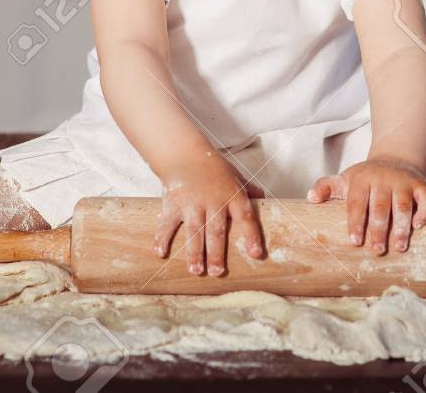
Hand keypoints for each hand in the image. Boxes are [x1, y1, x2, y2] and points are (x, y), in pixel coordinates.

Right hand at [154, 150, 264, 275]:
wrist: (184, 153)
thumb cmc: (213, 167)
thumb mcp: (236, 176)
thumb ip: (249, 190)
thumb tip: (265, 200)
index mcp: (232, 195)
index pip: (245, 217)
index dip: (251, 236)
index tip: (256, 254)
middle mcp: (213, 200)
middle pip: (216, 230)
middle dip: (216, 252)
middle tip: (218, 272)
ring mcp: (191, 203)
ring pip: (194, 230)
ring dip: (194, 252)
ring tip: (196, 270)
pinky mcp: (173, 203)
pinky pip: (166, 223)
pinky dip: (162, 238)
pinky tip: (160, 253)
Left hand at [308, 156, 425, 254]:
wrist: (395, 159)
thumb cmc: (366, 178)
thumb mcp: (344, 179)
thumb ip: (326, 187)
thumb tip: (310, 199)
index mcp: (362, 180)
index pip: (357, 202)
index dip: (356, 222)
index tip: (355, 241)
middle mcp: (383, 179)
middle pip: (380, 206)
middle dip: (378, 229)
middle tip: (376, 251)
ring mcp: (403, 182)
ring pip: (403, 205)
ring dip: (401, 227)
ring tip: (398, 247)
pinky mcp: (421, 185)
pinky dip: (424, 212)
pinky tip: (418, 226)